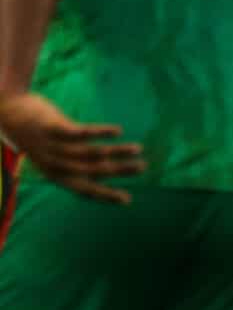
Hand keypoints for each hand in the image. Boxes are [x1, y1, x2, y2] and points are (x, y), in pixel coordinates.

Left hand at [0, 92, 143, 202]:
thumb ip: (70, 161)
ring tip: (138, 149)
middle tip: (142, 168)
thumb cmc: (32, 133)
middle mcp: (54, 163)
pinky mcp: (52, 127)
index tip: (128, 199)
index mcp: (54, 173)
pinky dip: (101, 132)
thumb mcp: (49, 153)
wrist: (7, 110)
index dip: (106, 195)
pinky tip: (118, 130)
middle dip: (119, 171)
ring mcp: (52, 146)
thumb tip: (100, 168)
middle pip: (92, 170)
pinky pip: (82, 133)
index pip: (84, 189)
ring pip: (90, 153)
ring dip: (117, 152)